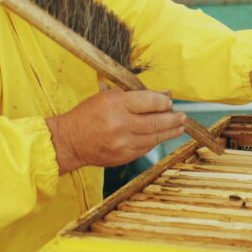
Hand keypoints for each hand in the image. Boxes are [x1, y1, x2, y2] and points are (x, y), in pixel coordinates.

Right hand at [45, 89, 184, 174]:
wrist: (70, 141)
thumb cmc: (87, 115)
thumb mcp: (107, 97)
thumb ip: (134, 96)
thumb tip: (162, 94)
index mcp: (116, 104)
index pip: (149, 102)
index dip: (164, 102)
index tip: (169, 102)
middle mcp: (121, 124)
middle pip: (156, 121)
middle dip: (173, 118)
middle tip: (182, 116)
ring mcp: (123, 143)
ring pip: (154, 137)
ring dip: (170, 131)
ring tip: (179, 127)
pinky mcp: (124, 157)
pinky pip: (146, 148)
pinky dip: (155, 142)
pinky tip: (162, 137)